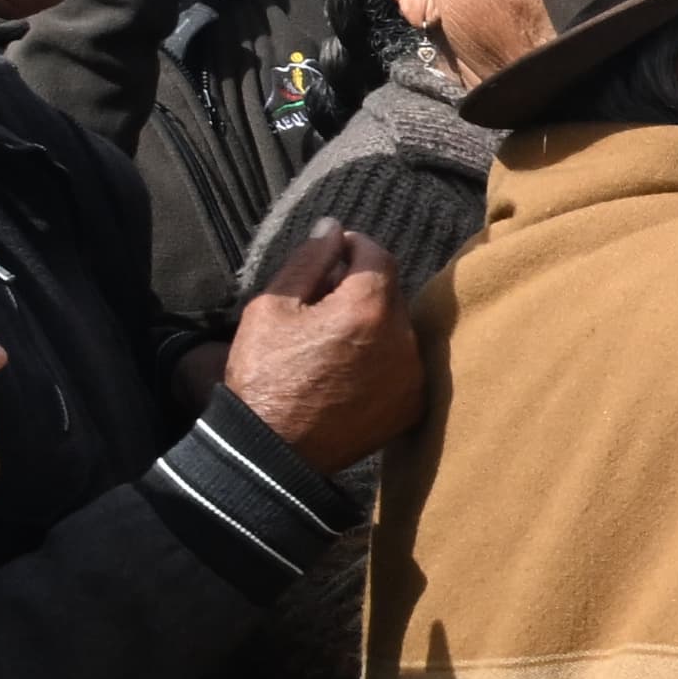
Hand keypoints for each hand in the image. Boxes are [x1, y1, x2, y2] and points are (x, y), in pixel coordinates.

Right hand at [219, 223, 423, 472]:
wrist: (272, 452)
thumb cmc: (265, 376)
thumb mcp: (273, 307)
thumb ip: (309, 260)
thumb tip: (333, 227)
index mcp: (369, 307)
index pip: (377, 255)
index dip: (354, 248)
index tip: (333, 254)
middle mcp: (403, 338)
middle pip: (390, 293)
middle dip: (360, 289)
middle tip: (322, 303)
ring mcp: (412, 375)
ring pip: (398, 329)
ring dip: (373, 325)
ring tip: (330, 342)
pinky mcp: (412, 405)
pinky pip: (403, 365)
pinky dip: (382, 360)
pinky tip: (346, 371)